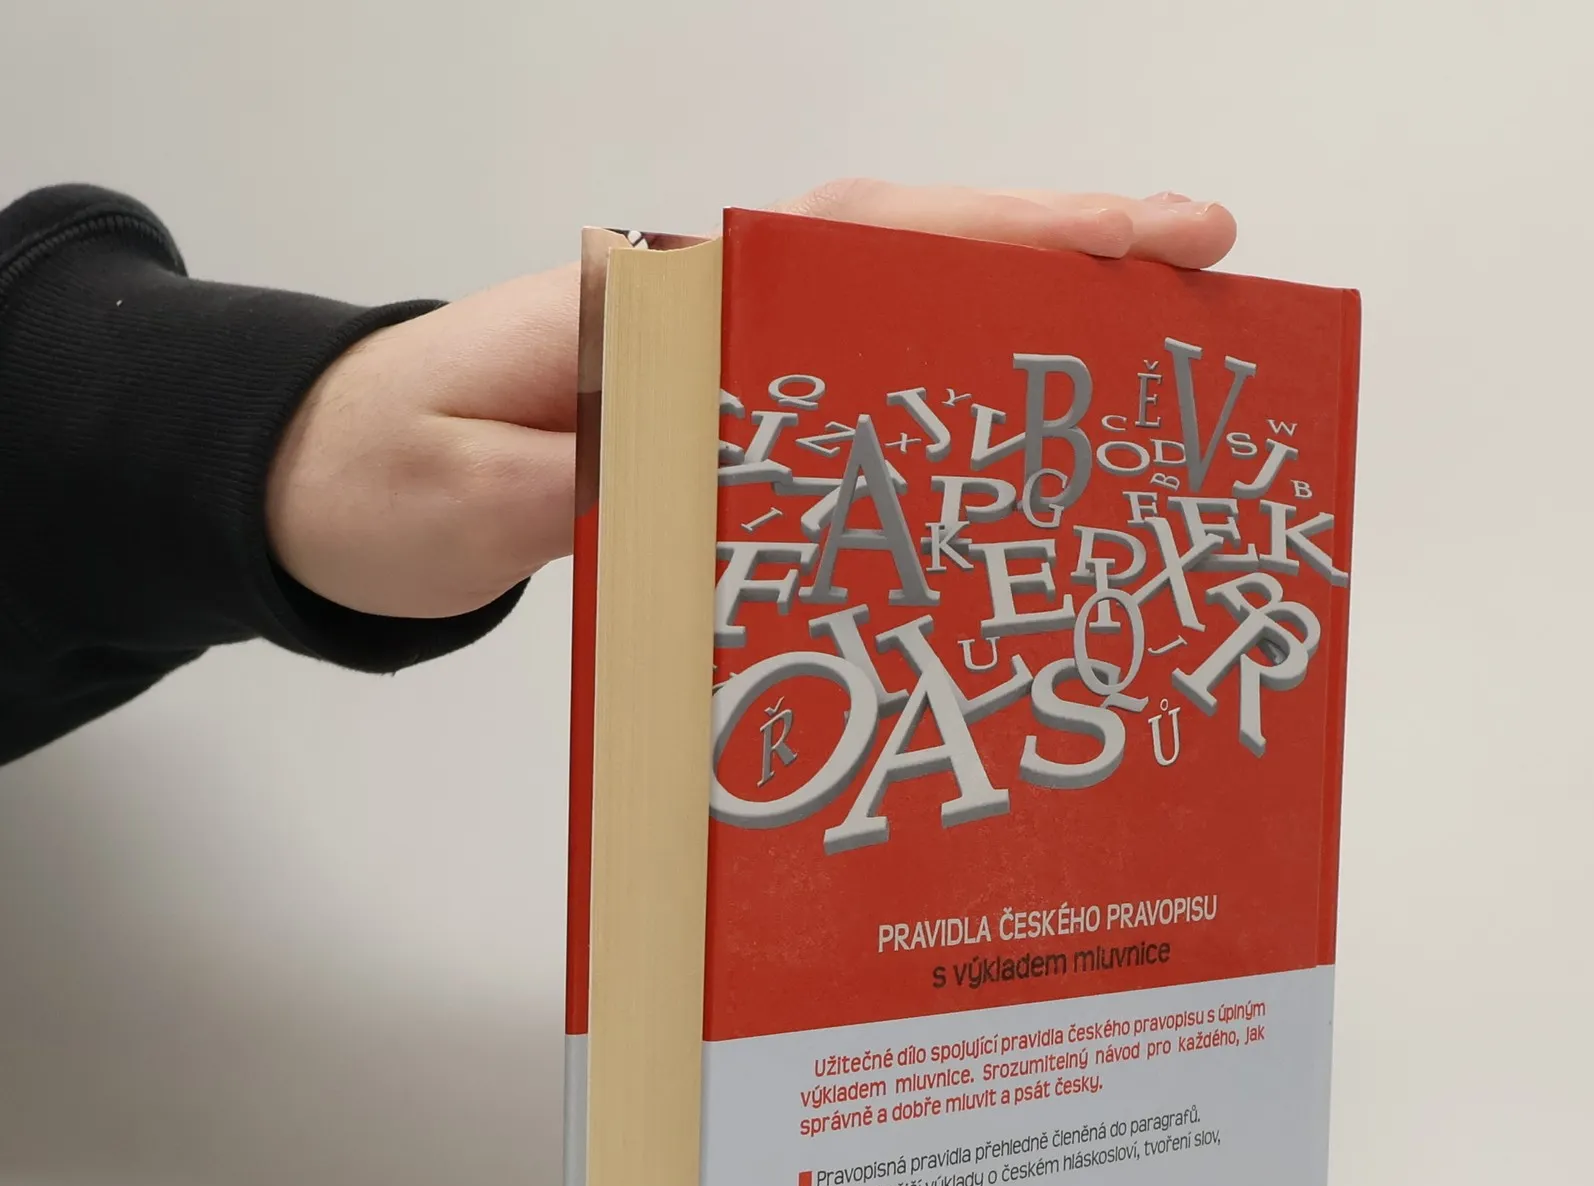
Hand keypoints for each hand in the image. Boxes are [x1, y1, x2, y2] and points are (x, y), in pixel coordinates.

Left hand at [265, 183, 1237, 620]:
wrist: (328, 488)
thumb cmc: (377, 472)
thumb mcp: (446, 486)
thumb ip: (546, 478)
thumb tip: (660, 473)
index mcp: (668, 306)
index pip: (866, 241)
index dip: (1012, 235)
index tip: (1147, 232)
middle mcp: (718, 322)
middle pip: (918, 266)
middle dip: (1064, 269)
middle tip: (1209, 285)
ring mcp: (730, 378)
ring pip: (904, 331)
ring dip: (1025, 341)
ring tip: (1153, 373)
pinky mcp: (725, 436)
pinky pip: (862, 406)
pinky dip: (950, 416)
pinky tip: (1018, 467)